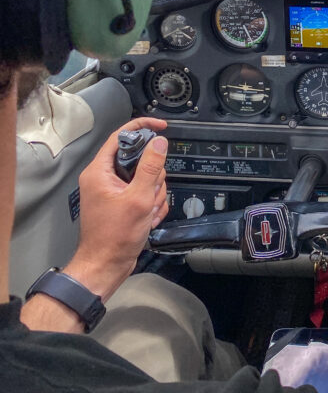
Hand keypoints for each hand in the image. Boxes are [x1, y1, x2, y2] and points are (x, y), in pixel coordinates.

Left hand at [64, 117, 168, 300]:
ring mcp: (114, 191)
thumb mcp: (138, 198)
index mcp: (100, 171)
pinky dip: (151, 204)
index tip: (162, 127)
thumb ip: (150, 167)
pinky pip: (146, 193)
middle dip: (154, 177)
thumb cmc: (114, 237)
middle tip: (150, 194)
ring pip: (147, 178)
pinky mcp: (122, 202)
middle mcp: (104, 178)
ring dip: (154, 194)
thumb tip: (159, 142)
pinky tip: (146, 219)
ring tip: (147, 212)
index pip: (121, 136)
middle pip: (140, 159)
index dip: (143, 128)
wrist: (106, 266)